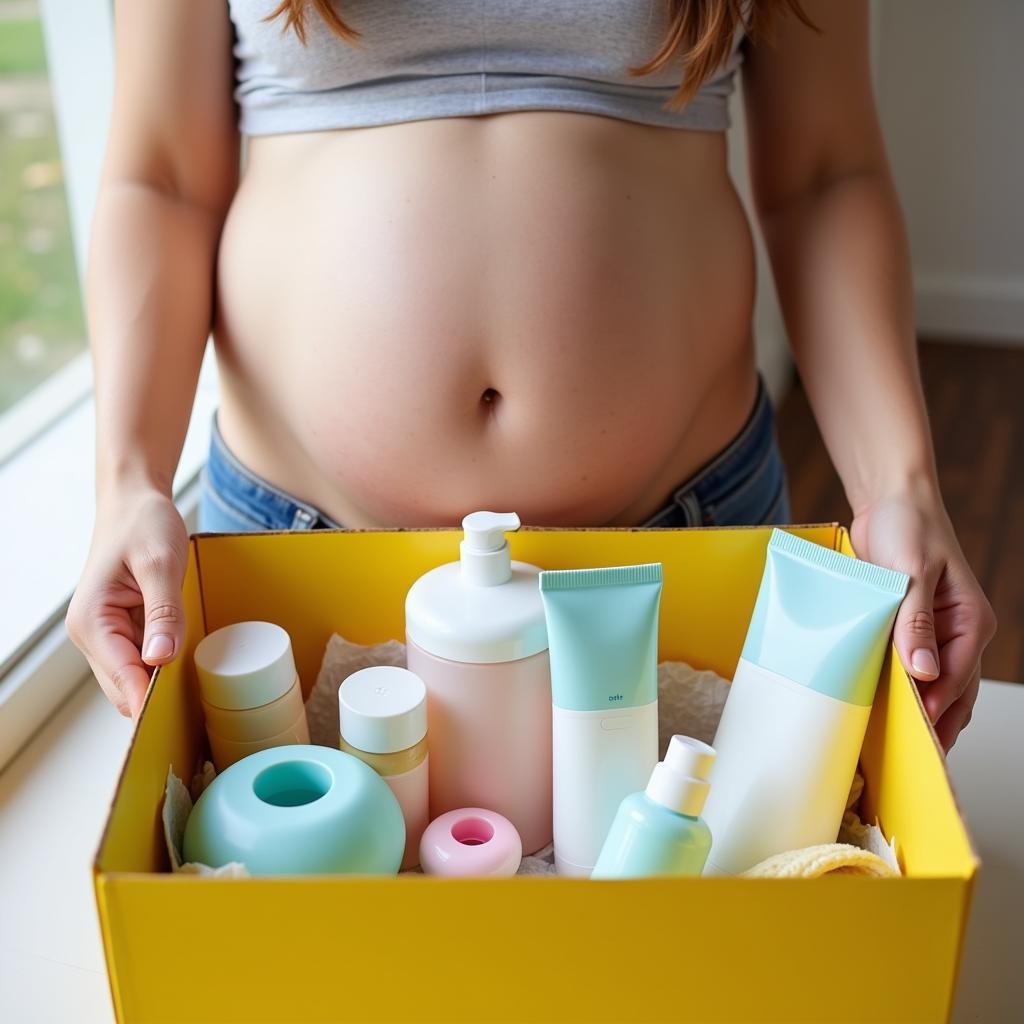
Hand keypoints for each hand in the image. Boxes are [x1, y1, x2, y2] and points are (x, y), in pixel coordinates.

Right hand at [66, 487, 188, 718]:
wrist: (134, 502)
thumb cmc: (143, 524)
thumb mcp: (160, 564)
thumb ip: (163, 612)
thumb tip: (161, 658)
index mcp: (92, 622)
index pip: (121, 678)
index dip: (148, 701)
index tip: (175, 720)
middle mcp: (93, 634)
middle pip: (125, 686)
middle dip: (156, 697)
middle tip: (199, 704)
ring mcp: (108, 633)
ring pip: (135, 676)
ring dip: (162, 681)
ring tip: (198, 684)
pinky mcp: (125, 628)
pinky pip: (144, 658)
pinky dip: (164, 663)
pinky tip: (189, 660)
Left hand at [851, 487, 995, 751]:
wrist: (889, 498)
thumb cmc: (907, 526)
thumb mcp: (910, 572)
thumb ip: (915, 622)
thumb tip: (923, 672)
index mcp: (970, 622)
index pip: (955, 680)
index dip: (934, 710)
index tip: (913, 736)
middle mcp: (958, 632)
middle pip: (951, 692)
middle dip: (932, 725)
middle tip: (905, 759)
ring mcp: (934, 632)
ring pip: (931, 685)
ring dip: (915, 709)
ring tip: (891, 745)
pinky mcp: (908, 626)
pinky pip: (907, 665)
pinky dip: (897, 686)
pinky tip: (878, 705)